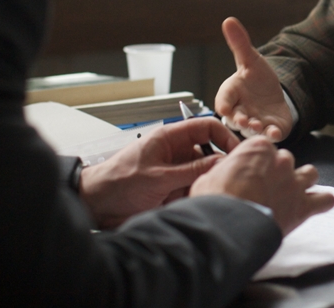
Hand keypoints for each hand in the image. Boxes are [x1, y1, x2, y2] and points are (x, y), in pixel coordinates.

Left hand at [79, 117, 240, 228]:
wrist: (96, 205)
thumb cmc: (117, 182)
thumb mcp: (159, 177)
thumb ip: (191, 170)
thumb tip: (221, 162)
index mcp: (170, 138)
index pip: (206, 127)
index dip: (224, 136)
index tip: (236, 151)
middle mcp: (175, 152)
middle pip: (208, 151)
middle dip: (219, 164)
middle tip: (230, 176)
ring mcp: (174, 170)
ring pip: (203, 173)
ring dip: (208, 182)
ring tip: (213, 192)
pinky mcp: (172, 189)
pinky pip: (193, 188)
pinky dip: (199, 194)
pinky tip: (201, 201)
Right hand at [190, 137, 333, 234]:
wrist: (227, 227)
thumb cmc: (215, 201)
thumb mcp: (210, 176)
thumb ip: (225, 170)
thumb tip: (226, 174)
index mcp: (258, 148)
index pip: (265, 148)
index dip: (257, 162)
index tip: (250, 173)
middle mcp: (280, 161)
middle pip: (286, 160)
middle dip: (278, 173)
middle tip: (266, 189)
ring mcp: (294, 183)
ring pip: (310, 174)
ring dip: (303, 181)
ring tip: (292, 194)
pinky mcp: (303, 206)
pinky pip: (326, 200)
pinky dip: (322, 202)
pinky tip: (314, 206)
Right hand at [214, 17, 292, 140]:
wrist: (274, 95)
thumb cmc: (256, 80)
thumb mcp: (251, 60)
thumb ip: (240, 44)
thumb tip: (229, 20)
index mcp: (231, 95)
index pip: (223, 101)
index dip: (224, 105)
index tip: (225, 108)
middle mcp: (240, 111)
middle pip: (235, 119)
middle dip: (239, 121)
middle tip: (243, 120)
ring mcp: (255, 123)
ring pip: (251, 130)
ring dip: (254, 130)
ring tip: (259, 127)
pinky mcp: (270, 130)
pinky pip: (269, 136)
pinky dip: (272, 136)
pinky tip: (275, 133)